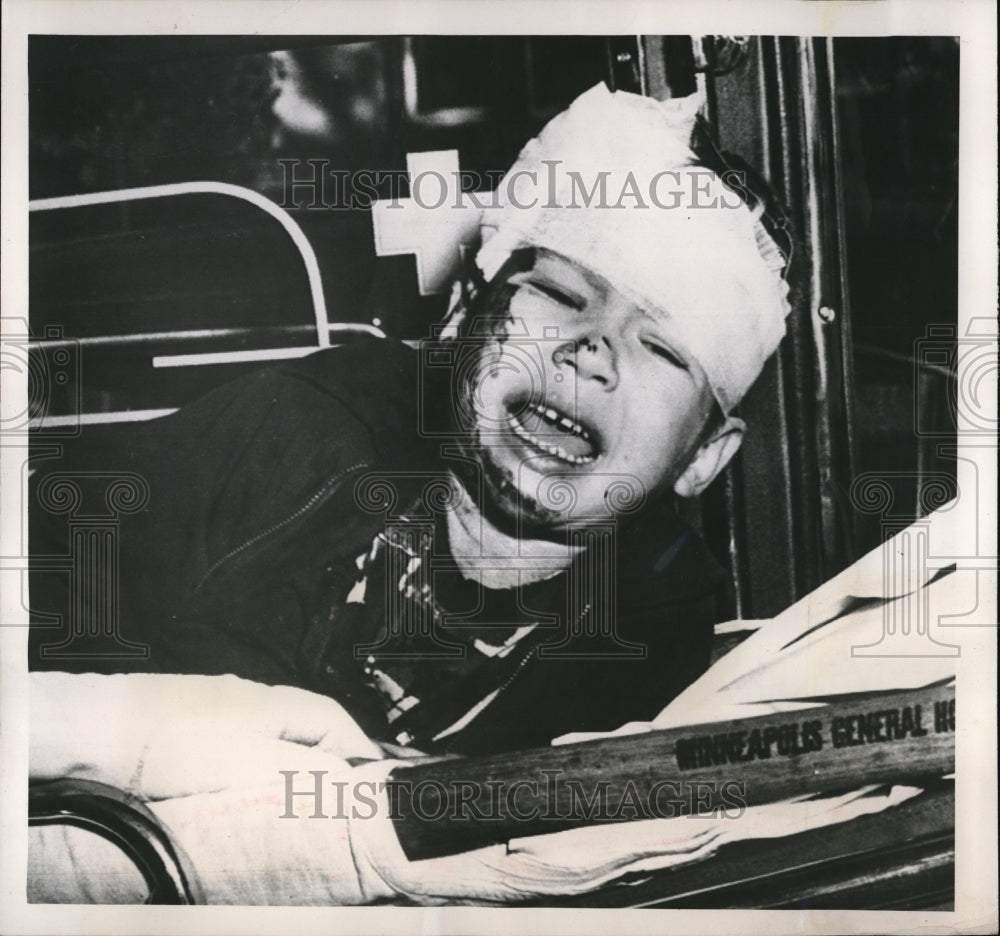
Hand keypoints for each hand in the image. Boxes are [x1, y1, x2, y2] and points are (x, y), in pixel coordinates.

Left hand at [30, 671, 382, 799]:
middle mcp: (256, 694)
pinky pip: (247, 735)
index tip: (373, 782)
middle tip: (341, 793)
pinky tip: (250, 777)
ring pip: (278, 730)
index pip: (337, 720)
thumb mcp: (251, 767)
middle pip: (310, 723)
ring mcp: (224, 700)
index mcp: (276, 701)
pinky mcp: (195, 712)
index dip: (359, 752)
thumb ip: (305, 771)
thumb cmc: (175, 750)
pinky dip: (263, 756)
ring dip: (296, 757)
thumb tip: (345, 775)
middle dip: (330, 755)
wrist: (98, 730)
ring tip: (300, 792)